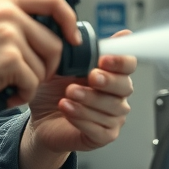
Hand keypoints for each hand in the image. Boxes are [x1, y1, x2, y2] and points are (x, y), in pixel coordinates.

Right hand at [0, 0, 79, 105]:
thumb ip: (19, 19)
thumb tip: (58, 32)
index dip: (69, 19)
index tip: (72, 38)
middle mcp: (9, 12)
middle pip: (55, 43)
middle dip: (48, 67)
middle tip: (29, 76)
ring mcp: (9, 34)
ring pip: (44, 66)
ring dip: (31, 82)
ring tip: (9, 84)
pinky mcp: (8, 58)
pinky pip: (32, 83)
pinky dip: (22, 95)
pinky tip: (5, 94)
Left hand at [18, 30, 136, 168]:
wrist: (40, 119)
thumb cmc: (53, 91)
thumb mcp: (59, 66)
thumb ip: (76, 51)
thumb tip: (81, 33)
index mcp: (110, 73)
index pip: (128, 64)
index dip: (120, 61)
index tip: (103, 59)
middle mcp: (116, 95)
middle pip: (126, 86)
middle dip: (108, 81)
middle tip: (91, 77)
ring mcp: (113, 117)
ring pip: (111, 108)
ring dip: (89, 99)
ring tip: (68, 94)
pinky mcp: (103, 136)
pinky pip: (100, 129)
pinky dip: (82, 118)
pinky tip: (67, 108)